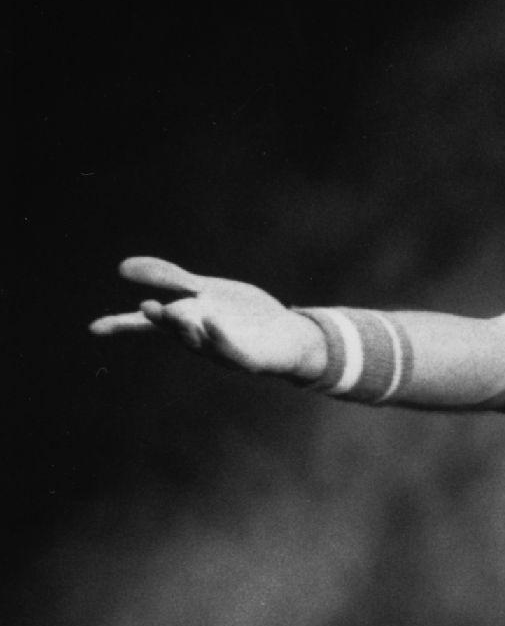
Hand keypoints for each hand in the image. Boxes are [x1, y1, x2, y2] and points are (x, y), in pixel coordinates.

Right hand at [91, 257, 326, 379]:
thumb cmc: (242, 314)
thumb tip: (122, 266)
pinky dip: (218, 336)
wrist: (288, 335)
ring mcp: (221, 350)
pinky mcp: (246, 358)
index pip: (148, 325)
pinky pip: (230, 350)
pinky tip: (210, 321)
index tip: (94, 328)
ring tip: (175, 312)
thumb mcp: (204, 290)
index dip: (122, 326)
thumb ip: (169, 278)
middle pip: (174, 331)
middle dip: (161, 320)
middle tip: (148, 307)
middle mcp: (197, 338)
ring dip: (186, 329)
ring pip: (198, 342)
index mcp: (184, 322)